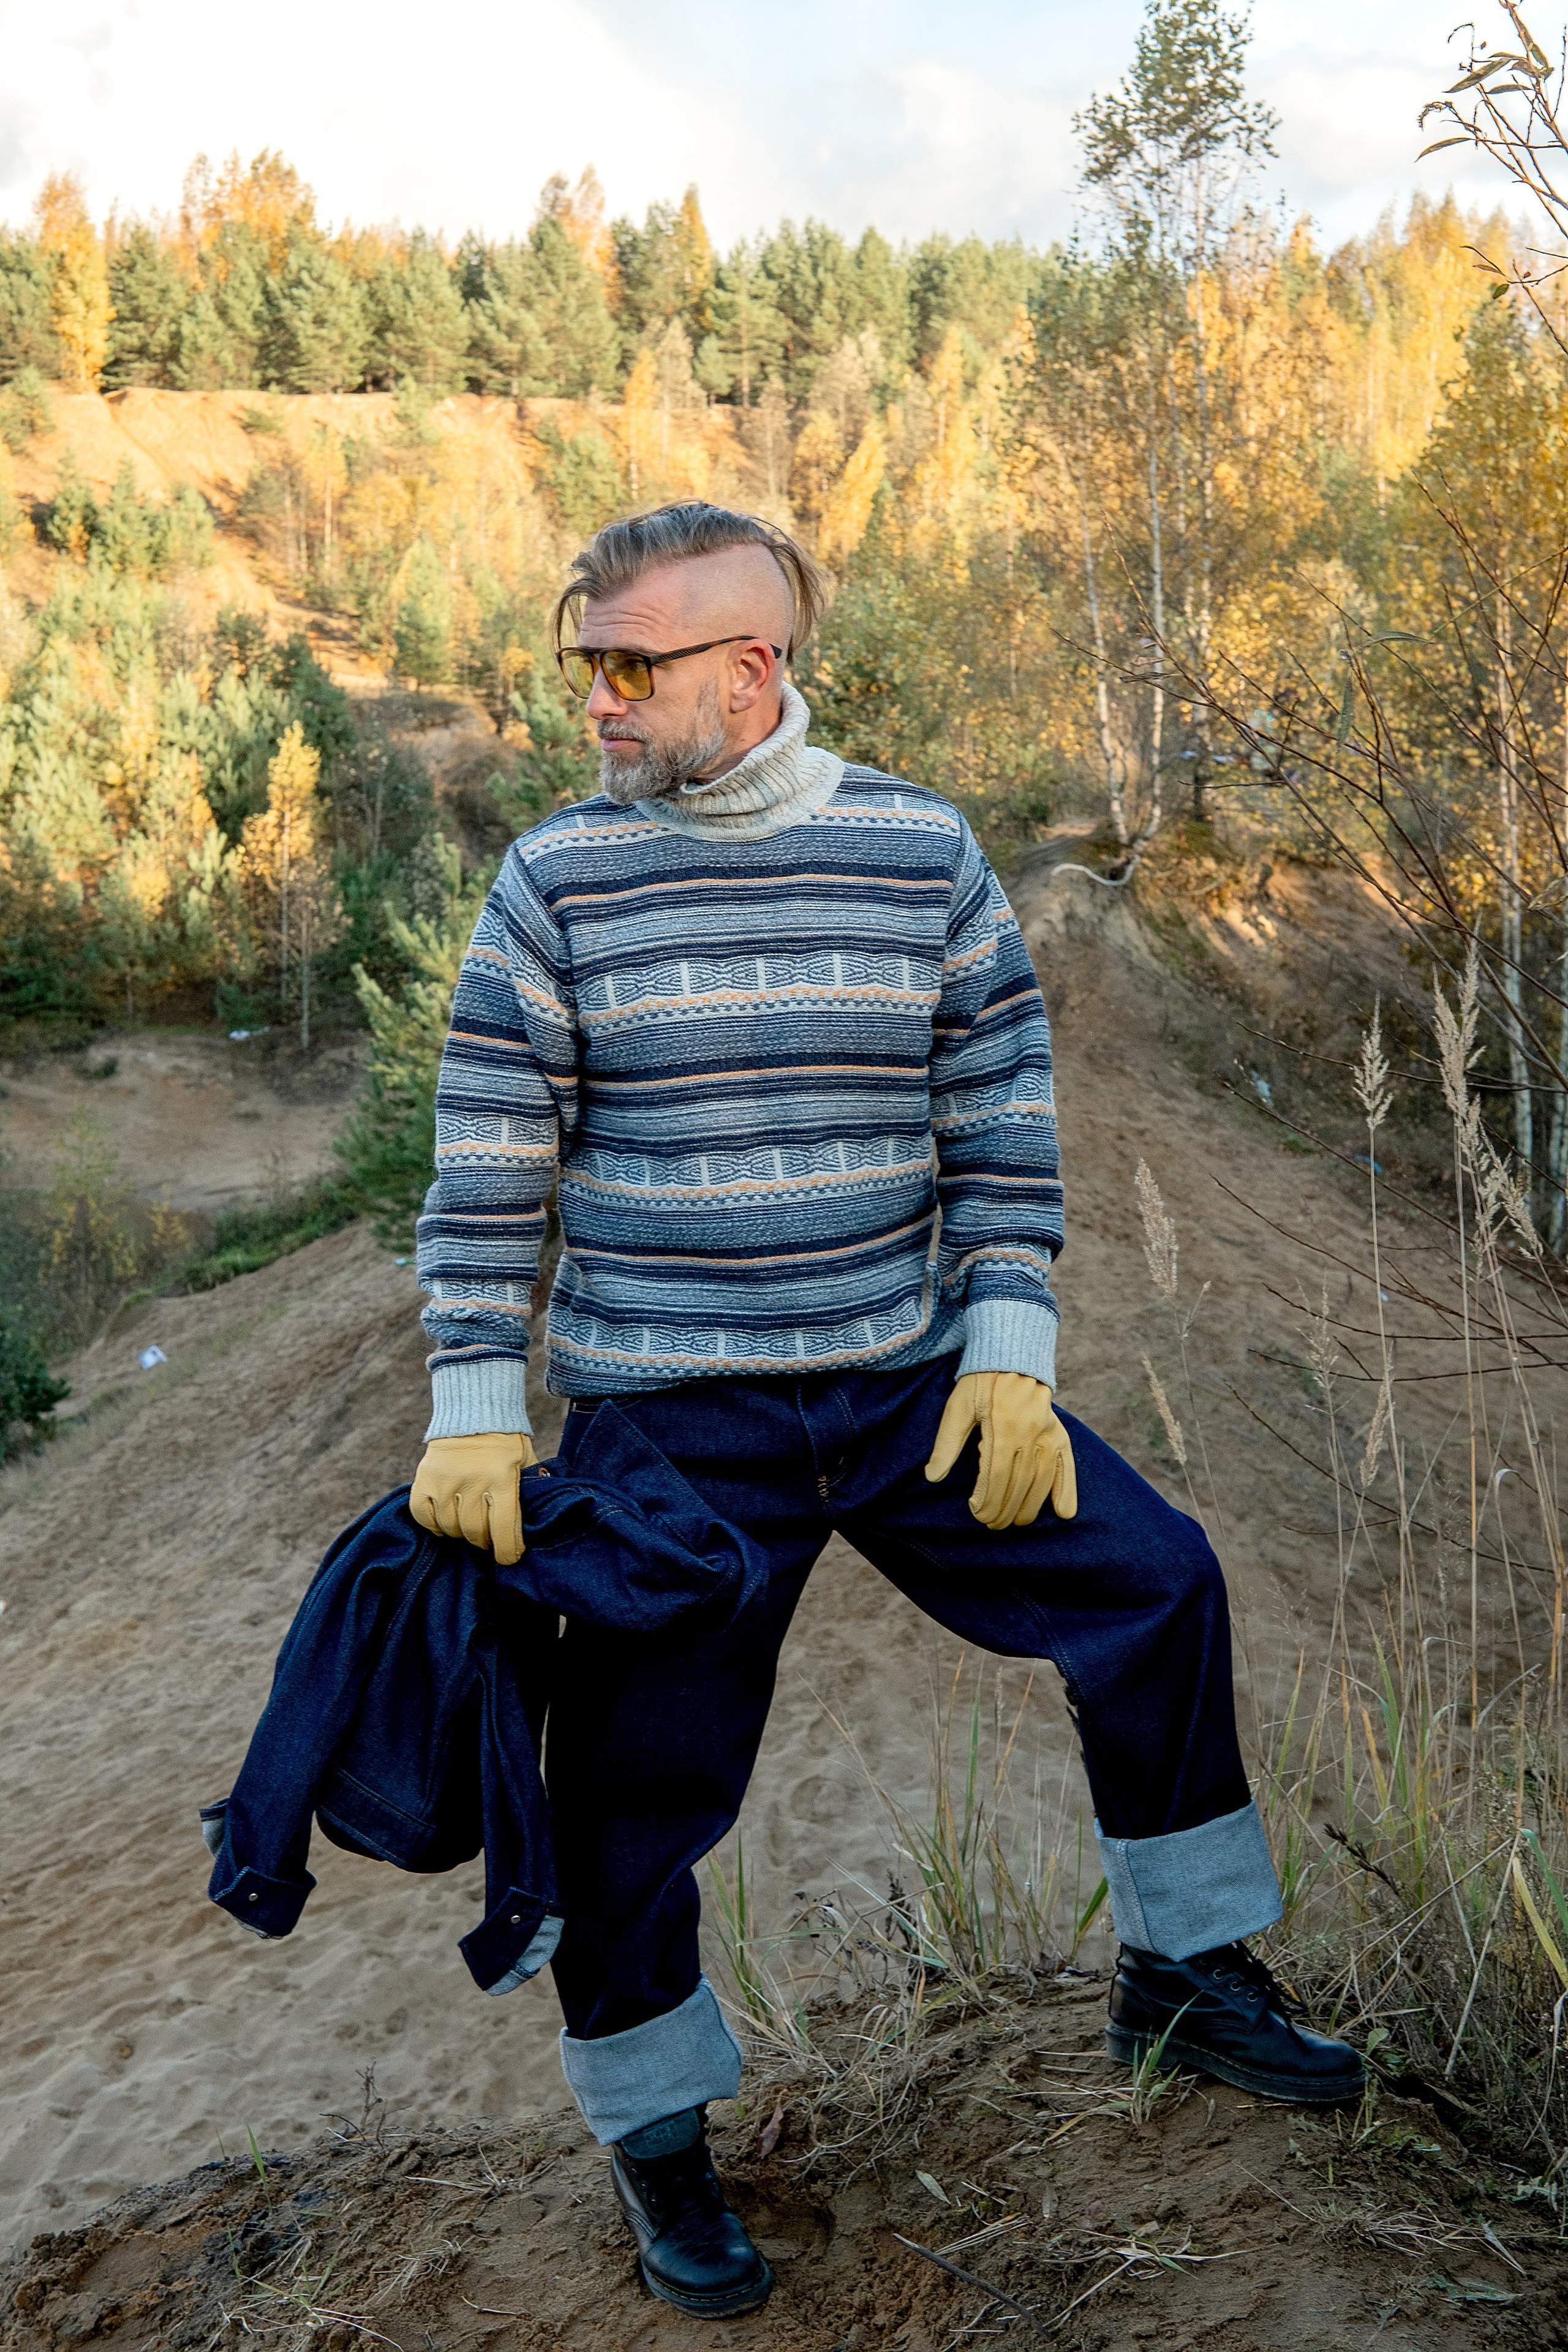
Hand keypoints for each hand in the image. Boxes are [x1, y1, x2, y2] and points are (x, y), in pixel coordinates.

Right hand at [410, 1432, 535, 1564]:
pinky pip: (423, 1515)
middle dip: (484, 1542)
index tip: (508, 1559)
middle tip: (488, 1539)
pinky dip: (433, 1525)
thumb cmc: (506, 1442)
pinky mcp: (425, 1478)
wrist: (475, 1411)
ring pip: (450, 1527)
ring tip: (468, 1527)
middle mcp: (473, 1480)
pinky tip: (445, 1523)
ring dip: (460, 1534)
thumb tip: (538, 1522)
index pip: (505, 1528)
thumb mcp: (526, 1461)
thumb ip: (530, 1490)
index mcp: (503, 1478)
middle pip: (475, 1531)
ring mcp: (446, 1480)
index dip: (507, 1551)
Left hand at [923, 1372, 1076, 1528]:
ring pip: (1042, 1481)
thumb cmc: (980, 1383)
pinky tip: (1063, 1513)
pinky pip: (1067, 1467)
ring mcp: (1048, 1435)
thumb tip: (932, 1476)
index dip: (987, 1500)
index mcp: (1003, 1426)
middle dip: (1005, 1509)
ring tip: (1015, 1522)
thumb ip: (946, 1442)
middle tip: (992, 1524)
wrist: (1012, 1357)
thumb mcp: (957, 1406)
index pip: (996, 1475)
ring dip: (1029, 1507)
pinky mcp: (1060, 1434)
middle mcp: (1030, 1433)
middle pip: (1019, 1483)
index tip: (976, 1512)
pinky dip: (1067, 1491)